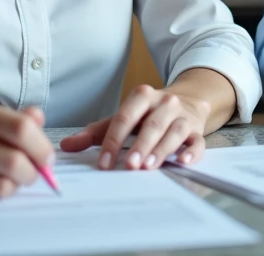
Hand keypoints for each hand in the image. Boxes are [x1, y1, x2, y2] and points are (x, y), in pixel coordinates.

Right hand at [0, 97, 54, 199]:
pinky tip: (0, 181)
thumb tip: (40, 120)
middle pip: (15, 159)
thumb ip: (18, 118)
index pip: (20, 127)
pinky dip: (5, 189)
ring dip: (21, 182)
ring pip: (5, 182)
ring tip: (19, 176)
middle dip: (35, 170)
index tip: (47, 156)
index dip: (41, 145)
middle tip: (38, 171)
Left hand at [61, 84, 208, 170]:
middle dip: (140, 145)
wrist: (187, 101)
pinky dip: (191, 152)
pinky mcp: (197, 131)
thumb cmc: (147, 115)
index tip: (104, 163)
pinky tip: (182, 162)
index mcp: (142, 97)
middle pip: (151, 124)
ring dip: (161, 150)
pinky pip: (197, 142)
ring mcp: (183, 117)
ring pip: (174, 132)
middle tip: (129, 165)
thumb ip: (95, 133)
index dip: (113, 141)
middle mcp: (164, 103)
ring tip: (149, 167)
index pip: (125, 117)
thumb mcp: (123, 118)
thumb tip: (66, 145)